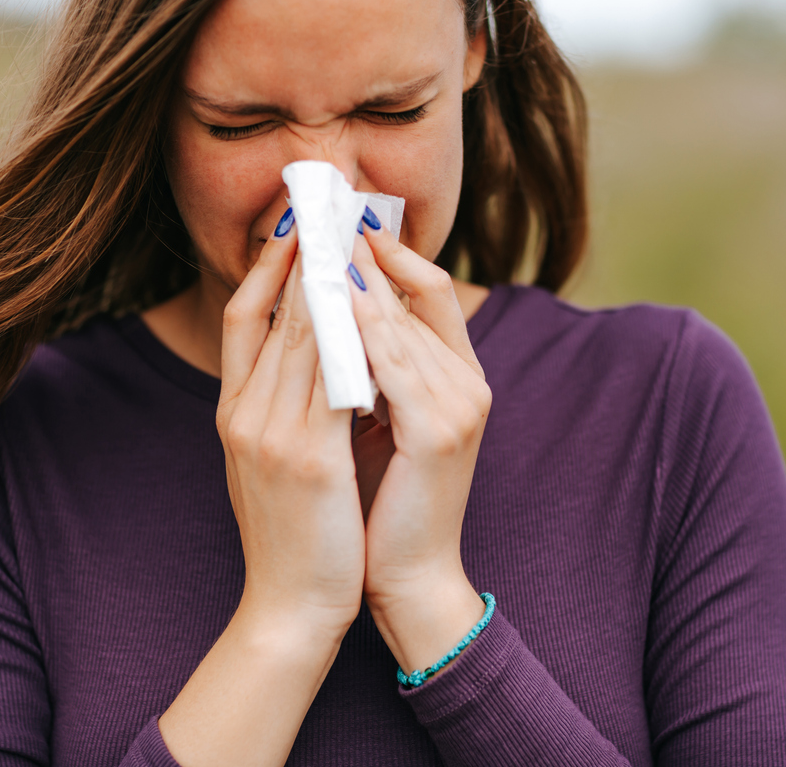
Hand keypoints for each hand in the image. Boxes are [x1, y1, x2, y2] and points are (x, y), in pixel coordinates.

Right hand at [217, 224, 365, 638]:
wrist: (288, 606)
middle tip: (325, 199)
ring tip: (349, 228)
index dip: (267, 264)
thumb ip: (282, 403)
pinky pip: (331, 375)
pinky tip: (371, 298)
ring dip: (328, 273)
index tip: (295, 225)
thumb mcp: (269, 459)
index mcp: (233, 411)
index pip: (242, 316)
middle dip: (301, 249)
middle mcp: (243, 412)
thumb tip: (310, 348)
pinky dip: (349, 329)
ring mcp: (269, 433)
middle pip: (271, 308)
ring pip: (301, 330)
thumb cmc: (291, 533)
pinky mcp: (305, 457)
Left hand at [347, 226, 492, 675]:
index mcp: (455, 375)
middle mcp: (467, 382)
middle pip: (420, 291)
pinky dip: (360, 332)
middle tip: (323, 208)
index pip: (430, 289)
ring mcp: (459, 406)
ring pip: (403, 323)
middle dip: (367, 249)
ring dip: (358, 279)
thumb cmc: (379, 499)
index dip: (389, 247)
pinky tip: (327, 306)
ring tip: (318, 241)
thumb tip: (329, 306)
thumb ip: (367, 365)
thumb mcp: (375, 418)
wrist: (401, 577)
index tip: (341, 216)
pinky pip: (396, 367)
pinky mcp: (440, 434)